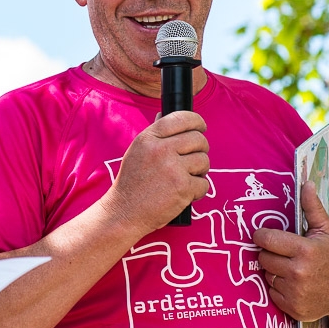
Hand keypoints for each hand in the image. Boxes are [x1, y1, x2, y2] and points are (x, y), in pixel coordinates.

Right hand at [104, 111, 209, 232]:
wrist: (124, 212)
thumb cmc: (132, 183)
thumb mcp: (137, 151)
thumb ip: (154, 134)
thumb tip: (164, 115)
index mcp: (149, 138)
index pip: (181, 118)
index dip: (196, 121)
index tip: (201, 127)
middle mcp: (160, 150)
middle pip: (198, 139)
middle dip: (201, 149)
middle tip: (193, 160)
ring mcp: (173, 169)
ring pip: (204, 161)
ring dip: (200, 171)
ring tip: (186, 178)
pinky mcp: (183, 188)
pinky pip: (204, 183)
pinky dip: (198, 191)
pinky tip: (184, 194)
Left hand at [254, 181, 328, 320]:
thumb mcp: (326, 231)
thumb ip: (312, 207)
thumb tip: (306, 182)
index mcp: (305, 250)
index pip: (265, 239)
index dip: (263, 236)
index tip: (267, 236)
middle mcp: (299, 273)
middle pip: (263, 258)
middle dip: (270, 253)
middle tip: (284, 254)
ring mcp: (296, 293)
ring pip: (266, 275)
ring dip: (274, 271)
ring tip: (292, 268)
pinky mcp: (294, 309)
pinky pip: (272, 293)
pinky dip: (279, 288)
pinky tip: (294, 284)